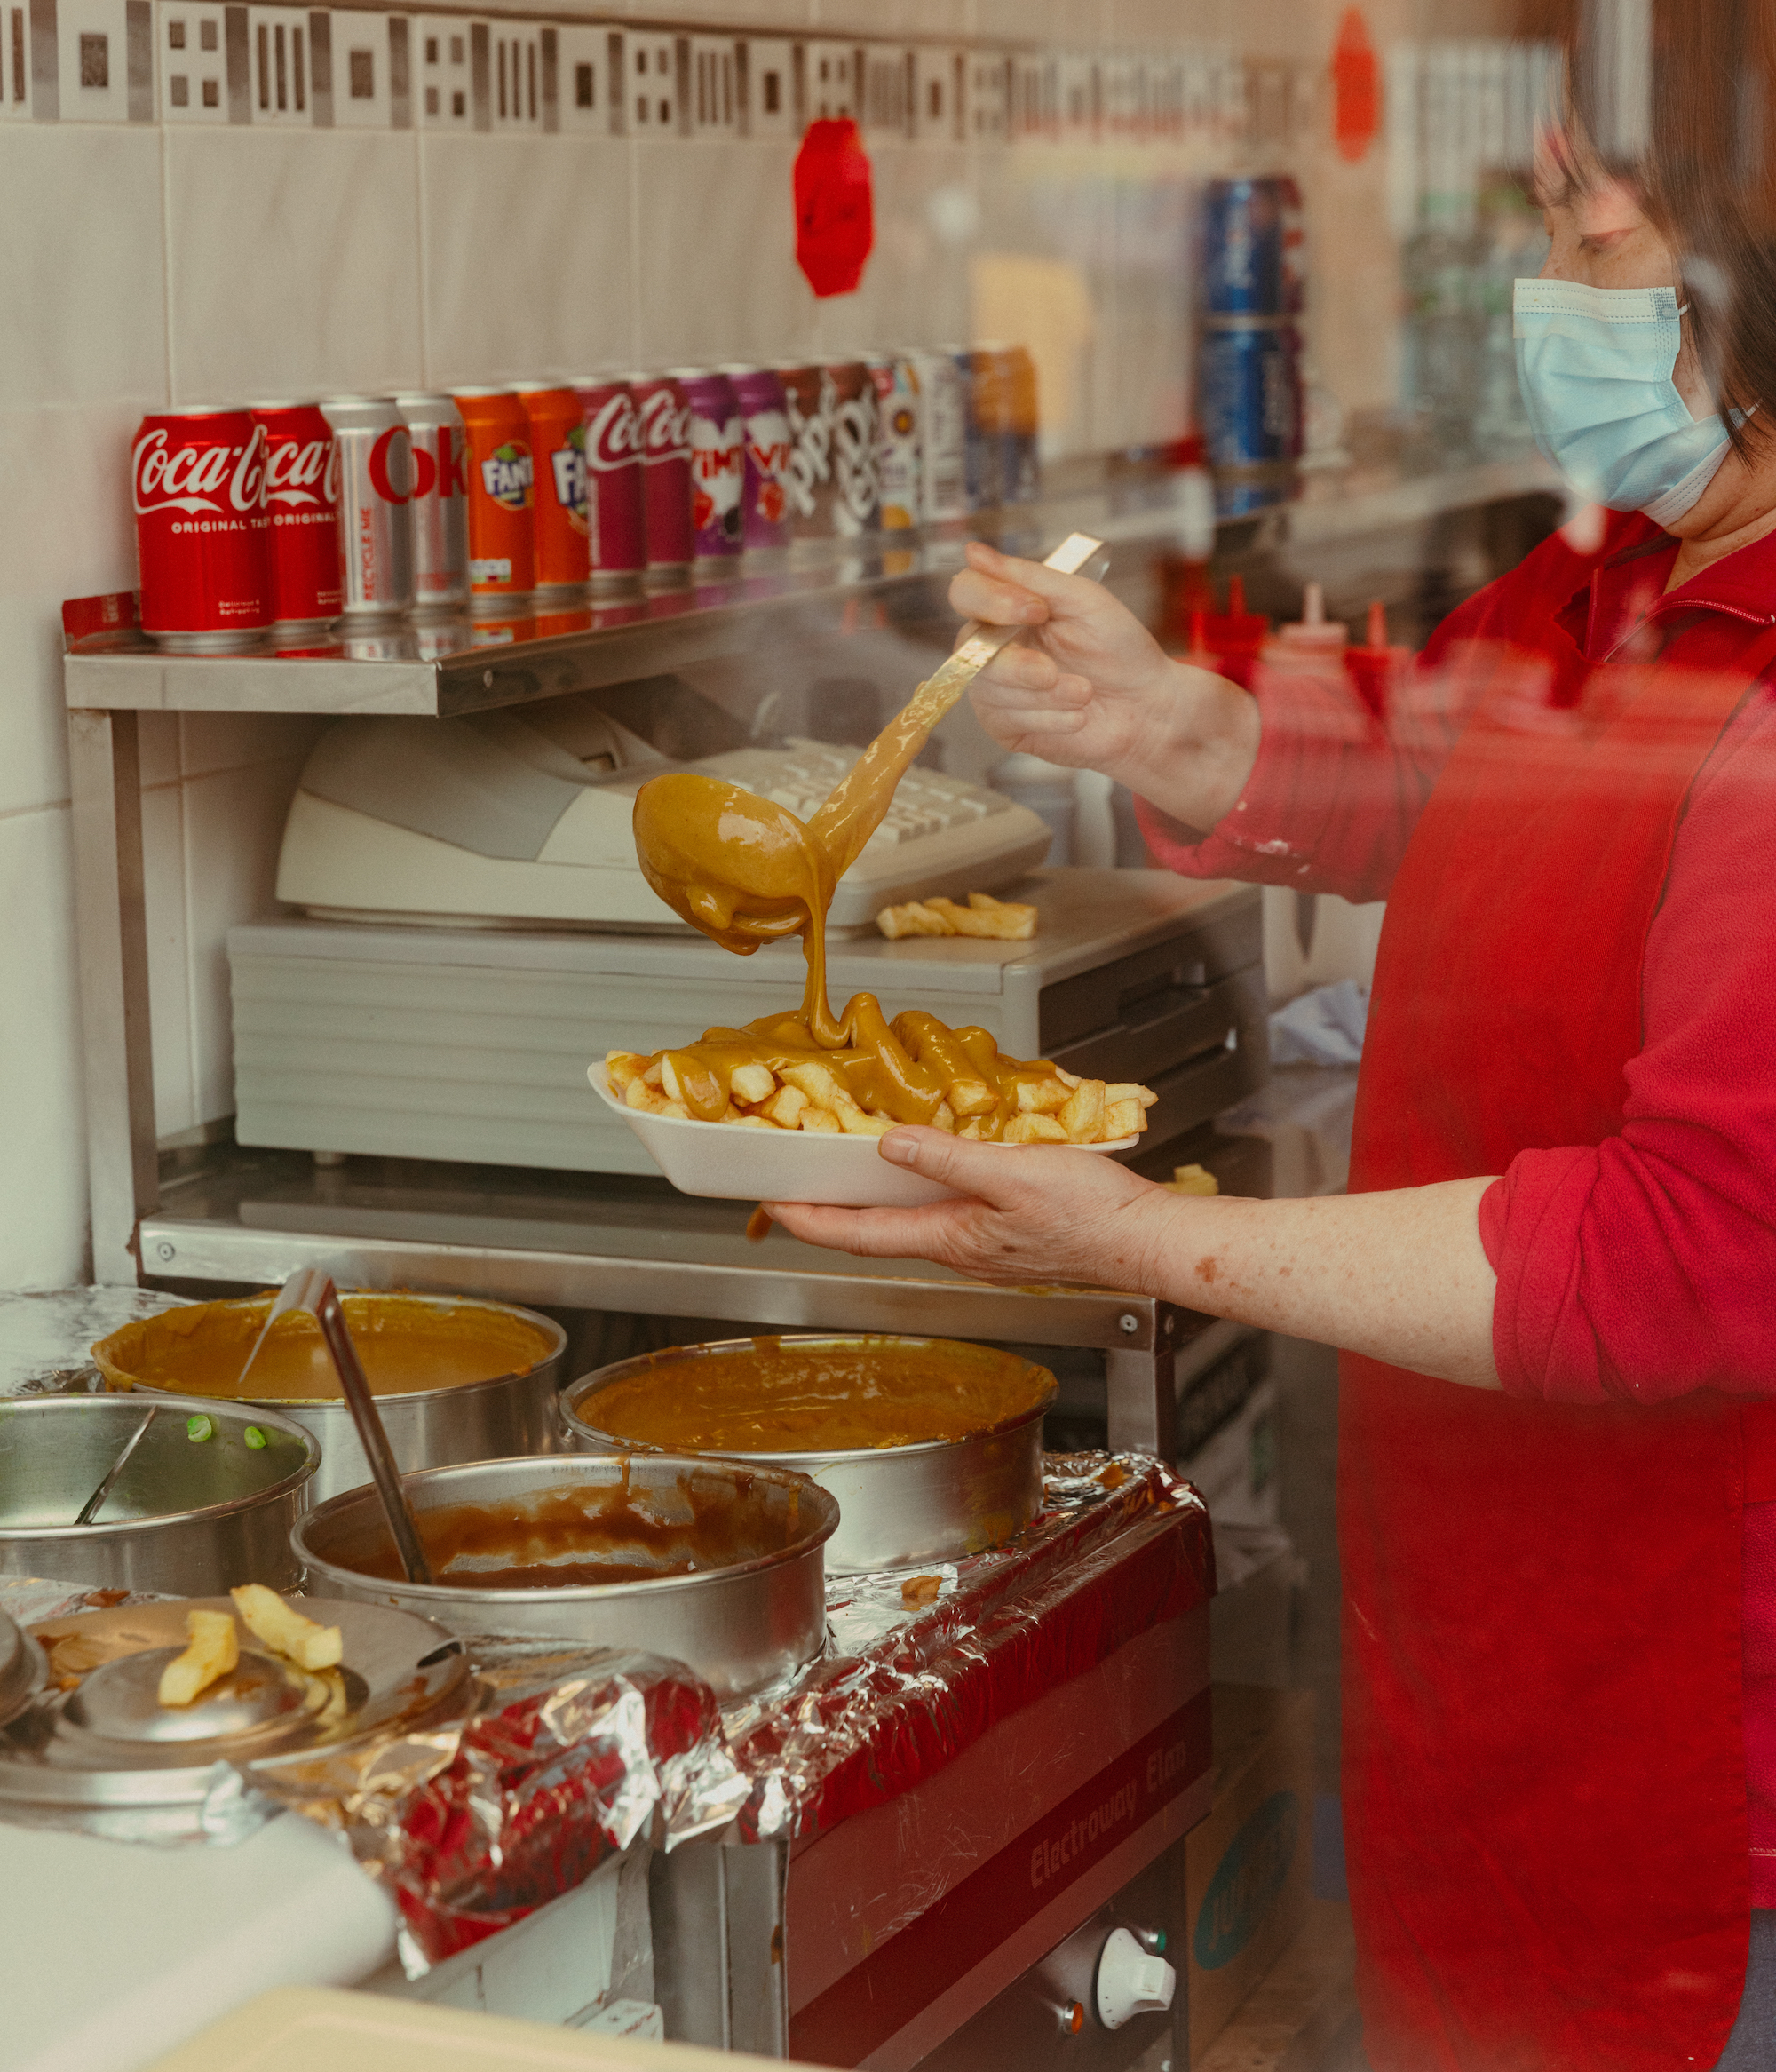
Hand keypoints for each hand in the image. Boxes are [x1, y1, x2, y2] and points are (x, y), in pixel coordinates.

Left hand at [763, 1126, 1178, 1290]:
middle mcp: (961, 1251)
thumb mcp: (1013, 1173)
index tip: (772, 1206)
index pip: (860, 1235)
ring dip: (875, 1201)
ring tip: (849, 1169)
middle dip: (833, 1210)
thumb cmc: (1092, 1216)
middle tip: (797, 1185)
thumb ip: (948, 1159)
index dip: (811, 1220)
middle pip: (878, 1232)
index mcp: (952, 1238)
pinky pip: (946, 1215)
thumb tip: (890, 1145)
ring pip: (911, 1224)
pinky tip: (931, 1168)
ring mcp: (984, 1248)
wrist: (1147, 1239)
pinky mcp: (1008, 1237)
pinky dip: (921, 1193)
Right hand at [949, 542, 1260, 831]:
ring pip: (991, 688)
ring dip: (1047, 694)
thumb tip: (974, 553)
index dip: (993, 600)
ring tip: (1085, 692)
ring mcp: (995, 688)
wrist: (1146, 704)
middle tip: (1053, 670)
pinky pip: (1010, 720)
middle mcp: (993, 646)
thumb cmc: (1118, 647)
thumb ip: (1029, 576)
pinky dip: (1050, 717)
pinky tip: (1077, 715)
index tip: (1038, 610)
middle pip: (968, 647)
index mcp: (1007, 608)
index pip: (967, 592)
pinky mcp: (1005, 727)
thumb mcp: (1081, 599)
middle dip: (1017, 664)